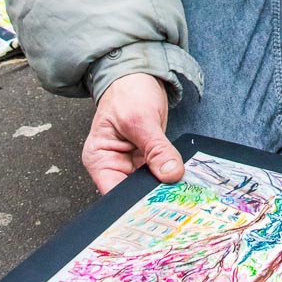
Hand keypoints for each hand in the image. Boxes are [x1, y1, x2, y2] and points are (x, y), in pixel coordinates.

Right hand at [82, 71, 184, 193]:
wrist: (138, 76)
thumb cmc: (127, 92)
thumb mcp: (141, 119)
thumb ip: (156, 149)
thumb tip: (171, 174)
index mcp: (100, 159)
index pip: (114, 193)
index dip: (133, 202)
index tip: (156, 205)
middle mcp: (114, 166)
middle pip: (133, 194)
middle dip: (153, 196)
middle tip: (175, 197)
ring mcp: (133, 164)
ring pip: (149, 186)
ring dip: (164, 186)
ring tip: (181, 189)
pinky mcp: (149, 160)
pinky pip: (160, 174)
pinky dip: (170, 176)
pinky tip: (182, 178)